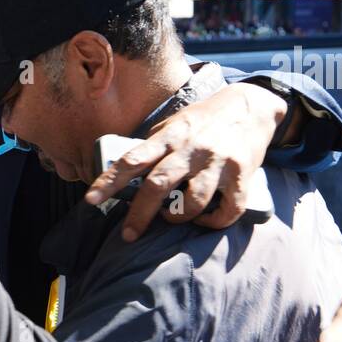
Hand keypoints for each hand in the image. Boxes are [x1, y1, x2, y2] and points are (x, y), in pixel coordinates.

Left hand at [84, 82, 284, 240]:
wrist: (251, 107)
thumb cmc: (202, 122)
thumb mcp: (173, 125)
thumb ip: (152, 148)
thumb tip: (121, 174)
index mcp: (169, 136)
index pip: (132, 159)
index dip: (108, 181)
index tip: (90, 199)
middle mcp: (191, 149)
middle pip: (158, 185)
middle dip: (139, 215)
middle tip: (128, 235)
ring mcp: (217, 162)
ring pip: (192, 202)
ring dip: (177, 218)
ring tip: (171, 219)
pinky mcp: (241, 175)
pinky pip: (227, 210)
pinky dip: (212, 222)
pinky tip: (204, 219)